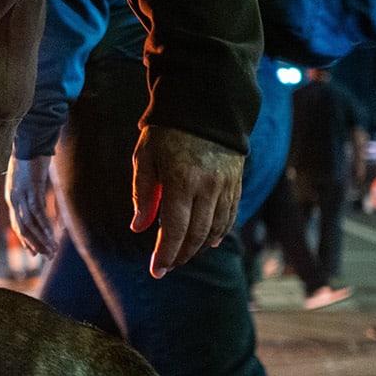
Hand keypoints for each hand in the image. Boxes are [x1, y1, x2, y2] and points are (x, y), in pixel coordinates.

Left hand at [6, 153, 58, 259]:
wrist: (29, 140)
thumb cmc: (29, 157)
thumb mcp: (26, 176)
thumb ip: (29, 188)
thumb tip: (36, 195)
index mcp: (11, 196)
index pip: (18, 224)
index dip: (26, 239)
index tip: (35, 252)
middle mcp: (14, 198)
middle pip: (23, 228)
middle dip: (35, 244)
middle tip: (46, 257)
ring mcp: (22, 194)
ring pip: (30, 224)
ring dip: (42, 239)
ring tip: (51, 251)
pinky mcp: (32, 189)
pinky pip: (38, 212)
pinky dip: (45, 226)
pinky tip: (51, 236)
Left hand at [131, 126, 244, 276]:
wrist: (205, 105)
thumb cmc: (166, 131)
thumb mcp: (145, 157)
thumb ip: (143, 194)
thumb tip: (139, 228)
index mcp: (181, 180)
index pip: (174, 229)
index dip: (166, 254)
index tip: (156, 270)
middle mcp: (208, 186)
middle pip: (196, 234)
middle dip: (181, 255)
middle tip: (167, 266)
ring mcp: (226, 185)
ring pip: (215, 228)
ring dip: (198, 247)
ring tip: (183, 255)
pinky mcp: (236, 181)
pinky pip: (230, 215)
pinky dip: (219, 232)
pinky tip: (208, 241)